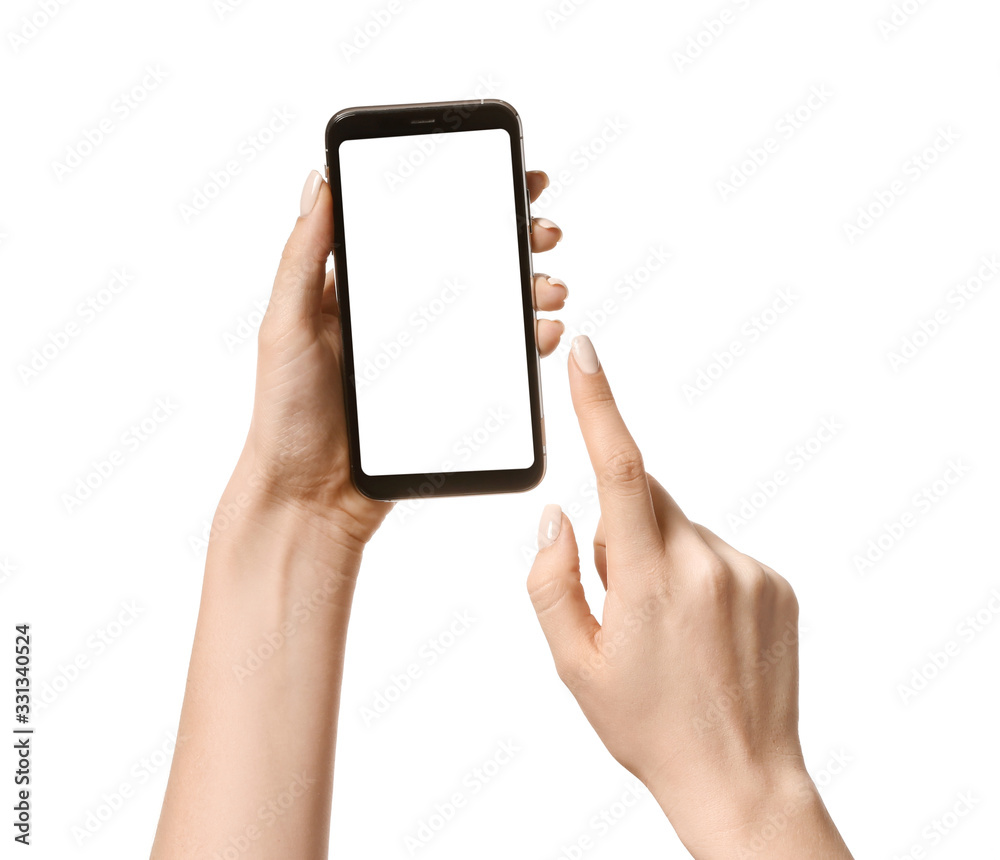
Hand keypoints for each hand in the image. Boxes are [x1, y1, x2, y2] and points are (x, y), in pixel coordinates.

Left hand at [231, 168, 567, 550]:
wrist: (309, 496)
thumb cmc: (285, 413)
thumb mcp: (286, 325)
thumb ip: (303, 257)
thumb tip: (319, 182)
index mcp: (360, 287)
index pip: (419, 225)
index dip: (465, 195)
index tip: (511, 176)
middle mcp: (398, 313)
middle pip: (467, 260)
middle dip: (513, 239)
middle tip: (541, 232)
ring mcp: (426, 352)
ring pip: (491, 307)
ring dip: (529, 288)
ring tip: (549, 288)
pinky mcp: (445, 390)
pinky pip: (494, 357)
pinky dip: (526, 341)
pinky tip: (543, 334)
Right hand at [526, 335, 851, 858]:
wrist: (739, 776)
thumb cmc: (649, 726)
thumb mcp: (574, 664)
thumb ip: (551, 580)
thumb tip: (556, 515)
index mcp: (649, 582)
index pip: (621, 470)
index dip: (599, 405)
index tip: (586, 354)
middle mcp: (705, 563)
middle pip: (647, 499)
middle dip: (622, 529)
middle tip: (622, 600)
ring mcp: (747, 571)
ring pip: (681, 525)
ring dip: (661, 555)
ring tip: (668, 627)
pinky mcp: (776, 581)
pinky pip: (717, 550)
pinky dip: (697, 572)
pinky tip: (702, 629)